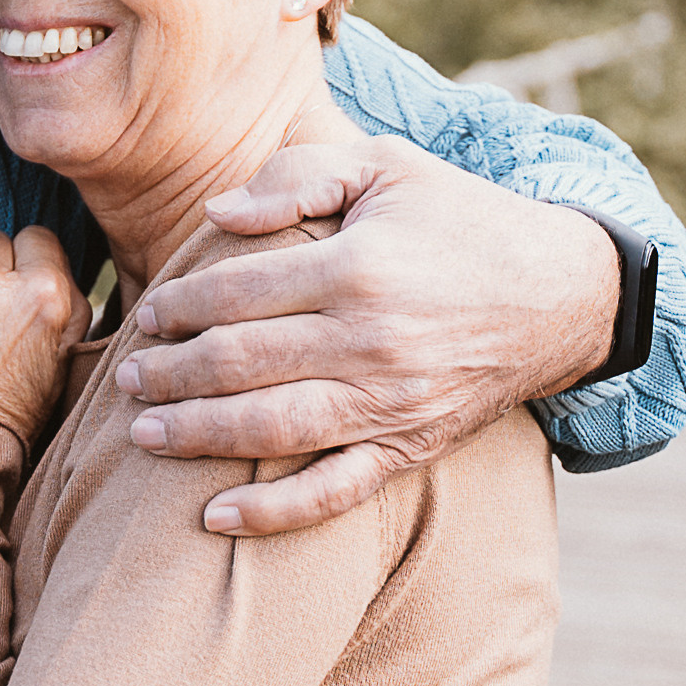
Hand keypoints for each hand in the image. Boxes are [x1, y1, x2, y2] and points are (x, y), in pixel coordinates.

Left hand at [114, 136, 616, 534]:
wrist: (561, 294)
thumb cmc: (458, 220)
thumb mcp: (386, 166)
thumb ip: (296, 176)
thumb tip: (214, 212)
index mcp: (359, 266)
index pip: (239, 293)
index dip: (180, 305)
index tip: (147, 315)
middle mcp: (371, 340)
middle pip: (242, 363)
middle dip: (170, 374)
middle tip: (124, 377)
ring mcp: (391, 403)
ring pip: (272, 430)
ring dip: (197, 436)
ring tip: (142, 435)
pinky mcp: (410, 448)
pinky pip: (334, 491)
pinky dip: (273, 514)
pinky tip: (215, 519)